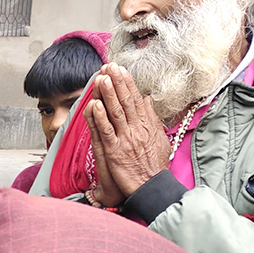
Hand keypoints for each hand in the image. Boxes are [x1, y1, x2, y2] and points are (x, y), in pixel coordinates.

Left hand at [87, 64, 171, 196]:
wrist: (152, 187)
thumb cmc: (153, 165)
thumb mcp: (158, 138)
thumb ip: (152, 118)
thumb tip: (147, 99)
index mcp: (147, 125)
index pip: (135, 99)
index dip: (127, 83)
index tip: (120, 69)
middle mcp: (137, 129)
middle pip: (126, 101)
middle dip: (117, 82)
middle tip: (109, 65)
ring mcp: (126, 139)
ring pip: (116, 112)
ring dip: (108, 94)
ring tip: (101, 78)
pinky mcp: (115, 151)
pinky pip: (106, 132)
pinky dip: (100, 118)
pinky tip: (94, 105)